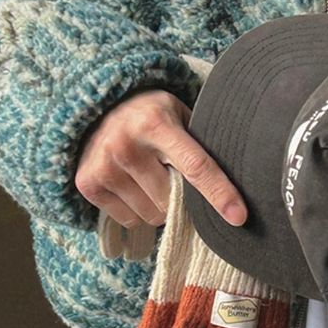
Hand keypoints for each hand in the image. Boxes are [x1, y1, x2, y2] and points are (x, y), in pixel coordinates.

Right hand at [74, 89, 246, 229]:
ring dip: (158, 205)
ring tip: (149, 176)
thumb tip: (235, 180)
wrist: (97, 107)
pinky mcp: (88, 184)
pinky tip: (131, 183)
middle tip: (171, 172)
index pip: (195, 165)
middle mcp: (126, 145)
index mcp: (155, 123)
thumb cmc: (151, 114)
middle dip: (179, 195)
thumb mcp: (179, 113)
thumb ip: (201, 141)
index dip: (219, 193)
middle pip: (172, 199)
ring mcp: (104, 166)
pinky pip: (130, 220)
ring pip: (152, 215)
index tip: (239, 217)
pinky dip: (138, 210)